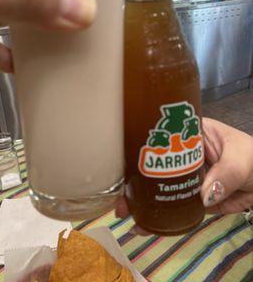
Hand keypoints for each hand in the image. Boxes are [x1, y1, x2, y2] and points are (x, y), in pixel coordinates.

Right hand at [116, 118, 252, 234]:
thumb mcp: (242, 157)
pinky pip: (174, 206)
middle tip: (120, 197)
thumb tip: (204, 195)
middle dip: (134, 179)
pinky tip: (145, 225)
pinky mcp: (194, 198)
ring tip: (125, 213)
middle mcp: (183, 154)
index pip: (161, 136)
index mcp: (191, 134)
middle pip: (154, 165)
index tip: (125, 161)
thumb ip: (226, 173)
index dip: (141, 148)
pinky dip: (160, 216)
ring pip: (159, 187)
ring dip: (142, 200)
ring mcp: (187, 178)